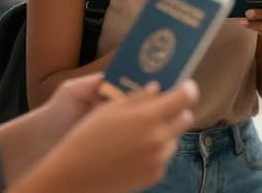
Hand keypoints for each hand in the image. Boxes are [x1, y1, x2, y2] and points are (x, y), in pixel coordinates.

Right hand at [37, 81, 196, 192]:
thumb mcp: (109, 109)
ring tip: (141, 132)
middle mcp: (159, 138)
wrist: (74, 177)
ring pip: (175, 138)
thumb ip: (138, 97)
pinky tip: (135, 150)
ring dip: (165, 132)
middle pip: (186, 118)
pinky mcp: (155, 174)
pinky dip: (156, 151)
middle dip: (177, 110)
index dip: (187, 88)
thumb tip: (157, 88)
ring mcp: (159, 159)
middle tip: (164, 108)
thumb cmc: (87, 138)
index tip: (185, 86)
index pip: (185, 97)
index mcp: (149, 117)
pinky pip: (164, 157)